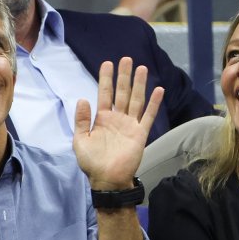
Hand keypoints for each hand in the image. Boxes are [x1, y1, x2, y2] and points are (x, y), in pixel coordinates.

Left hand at [73, 56, 163, 189]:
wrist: (108, 180)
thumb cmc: (92, 163)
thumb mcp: (80, 141)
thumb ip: (82, 120)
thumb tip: (83, 99)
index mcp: (102, 119)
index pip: (104, 94)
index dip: (106, 79)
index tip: (107, 63)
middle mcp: (117, 119)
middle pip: (122, 93)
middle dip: (124, 76)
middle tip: (126, 59)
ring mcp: (130, 125)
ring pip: (136, 100)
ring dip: (139, 84)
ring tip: (142, 68)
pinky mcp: (140, 134)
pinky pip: (148, 116)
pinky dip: (153, 104)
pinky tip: (158, 90)